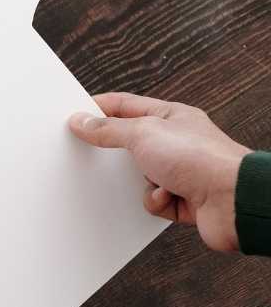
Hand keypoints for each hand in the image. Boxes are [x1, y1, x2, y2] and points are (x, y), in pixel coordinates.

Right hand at [68, 93, 250, 251]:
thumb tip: (82, 121)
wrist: (232, 199)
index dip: (98, 108)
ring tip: (153, 179)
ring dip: (140, 182)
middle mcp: (176, 142)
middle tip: (96, 152)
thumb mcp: (143, 133)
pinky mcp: (181, 198)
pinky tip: (170, 196)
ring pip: (137, 176)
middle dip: (115, 151)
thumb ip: (108, 128)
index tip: (74, 114)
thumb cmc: (202, 158)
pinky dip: (155, 200)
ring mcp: (179, 170)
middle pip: (129, 142)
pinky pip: (150, 200)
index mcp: (171, 116)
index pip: (126, 105)